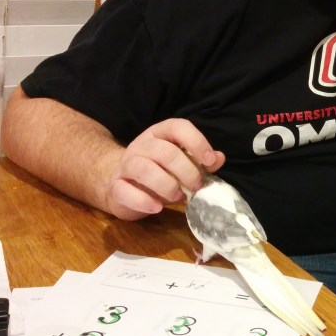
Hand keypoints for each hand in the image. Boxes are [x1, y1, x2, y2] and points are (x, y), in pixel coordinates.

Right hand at [105, 118, 224, 219]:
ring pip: (144, 169)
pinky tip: (157, 208)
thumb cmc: (159, 172)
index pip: (178, 127)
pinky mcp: (115, 185)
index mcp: (161, 133)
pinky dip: (144, 201)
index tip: (210, 161)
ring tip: (179, 197)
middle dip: (186, 171)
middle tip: (196, 187)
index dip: (197, 142)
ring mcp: (126, 164)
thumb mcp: (182, 164)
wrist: (121, 183)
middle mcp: (142, 144)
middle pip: (165, 152)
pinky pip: (126, 191)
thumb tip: (219, 158)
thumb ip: (201, 161)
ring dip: (166, 185)